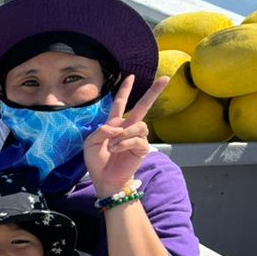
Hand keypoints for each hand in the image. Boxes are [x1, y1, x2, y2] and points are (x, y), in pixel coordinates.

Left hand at [84, 74, 169, 197]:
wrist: (104, 179)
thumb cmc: (97, 161)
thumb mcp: (91, 143)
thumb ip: (100, 131)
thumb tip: (116, 125)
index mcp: (114, 124)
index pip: (121, 103)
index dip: (125, 90)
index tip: (130, 76)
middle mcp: (128, 128)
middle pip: (143, 106)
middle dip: (153, 92)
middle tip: (165, 79)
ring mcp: (137, 137)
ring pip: (139, 125)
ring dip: (124, 134)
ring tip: (113, 146)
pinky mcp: (142, 148)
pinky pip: (137, 139)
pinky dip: (124, 143)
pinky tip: (116, 149)